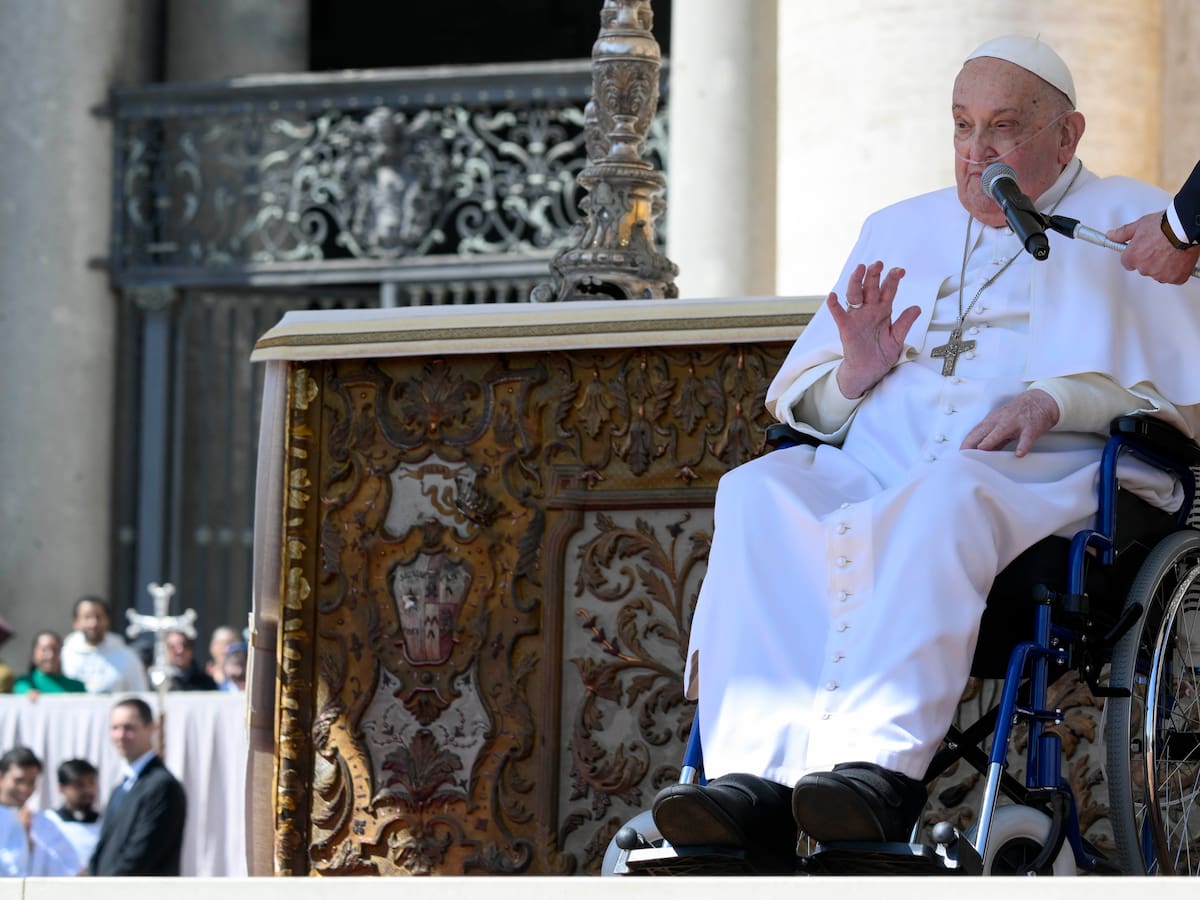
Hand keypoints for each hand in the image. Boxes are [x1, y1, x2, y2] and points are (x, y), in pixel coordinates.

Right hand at [829, 261, 920, 398]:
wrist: (869, 371)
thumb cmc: (881, 354)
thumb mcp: (897, 339)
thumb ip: (905, 323)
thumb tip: (916, 308)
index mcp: (883, 310)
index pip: (888, 290)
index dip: (892, 279)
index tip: (900, 271)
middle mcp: (869, 310)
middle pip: (870, 287)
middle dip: (874, 274)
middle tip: (878, 264)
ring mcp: (857, 317)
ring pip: (855, 294)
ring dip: (856, 281)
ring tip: (860, 269)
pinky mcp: (846, 328)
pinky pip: (839, 315)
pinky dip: (834, 306)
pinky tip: (832, 296)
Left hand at [961, 389, 1059, 456]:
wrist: (1040, 401)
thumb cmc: (1018, 415)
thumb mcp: (1002, 425)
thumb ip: (992, 440)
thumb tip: (980, 453)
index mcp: (992, 421)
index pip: (975, 432)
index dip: (966, 443)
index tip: (959, 454)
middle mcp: (1001, 420)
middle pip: (983, 431)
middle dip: (972, 442)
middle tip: (964, 455)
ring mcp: (1015, 423)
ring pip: (1001, 431)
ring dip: (991, 440)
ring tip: (983, 449)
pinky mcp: (1030, 428)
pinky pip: (1026, 438)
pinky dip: (1023, 445)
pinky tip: (1019, 454)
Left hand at [1108, 211, 1199, 284]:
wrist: (1185, 227)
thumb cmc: (1164, 225)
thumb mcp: (1139, 225)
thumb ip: (1122, 234)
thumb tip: (1111, 235)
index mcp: (1133, 258)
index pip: (1127, 263)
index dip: (1135, 255)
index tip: (1141, 250)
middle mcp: (1145, 268)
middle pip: (1143, 268)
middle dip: (1150, 260)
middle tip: (1159, 247)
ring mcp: (1160, 274)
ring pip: (1158, 274)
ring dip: (1163, 266)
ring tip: (1170, 250)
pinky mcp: (1176, 278)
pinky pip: (1173, 278)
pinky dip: (1176, 271)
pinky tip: (1178, 258)